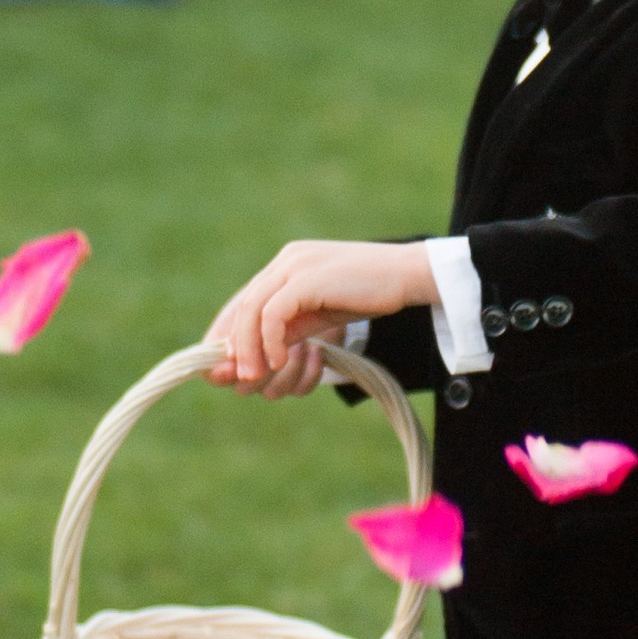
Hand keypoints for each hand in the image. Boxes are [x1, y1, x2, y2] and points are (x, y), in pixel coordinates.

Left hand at [206, 239, 436, 390]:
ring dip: (248, 347)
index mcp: (288, 263)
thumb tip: (264, 351)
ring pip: (253, 309)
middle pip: (243, 305)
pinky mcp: (307, 277)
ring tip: (254, 375)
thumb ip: (294, 325)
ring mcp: (295, 265)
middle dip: (235, 345)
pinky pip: (274, 313)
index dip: (229, 332)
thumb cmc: (372, 294)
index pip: (245, 298)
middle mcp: (286, 260)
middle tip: (239, 378)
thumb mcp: (323, 313)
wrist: (410, 275)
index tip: (228, 365)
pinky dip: (270, 339)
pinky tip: (280, 359)